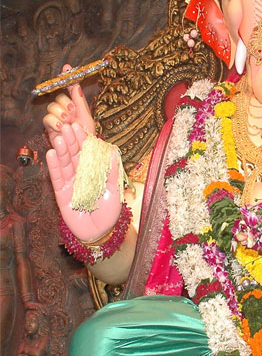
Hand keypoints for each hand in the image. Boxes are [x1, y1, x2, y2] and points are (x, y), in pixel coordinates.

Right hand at [42, 66, 119, 242]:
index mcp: (94, 169)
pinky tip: (51, 152)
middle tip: (67, 124)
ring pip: (65, 162)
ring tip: (58, 135)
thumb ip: (113, 172)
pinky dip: (54, 165)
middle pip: (75, 153)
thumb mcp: (116, 190)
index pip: (87, 150)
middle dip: (71, 139)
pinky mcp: (61, 193)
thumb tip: (115, 152)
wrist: (100, 232)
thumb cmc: (110, 211)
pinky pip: (57, 176)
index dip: (82, 137)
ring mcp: (70, 182)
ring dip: (61, 148)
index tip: (78, 123)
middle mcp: (81, 172)